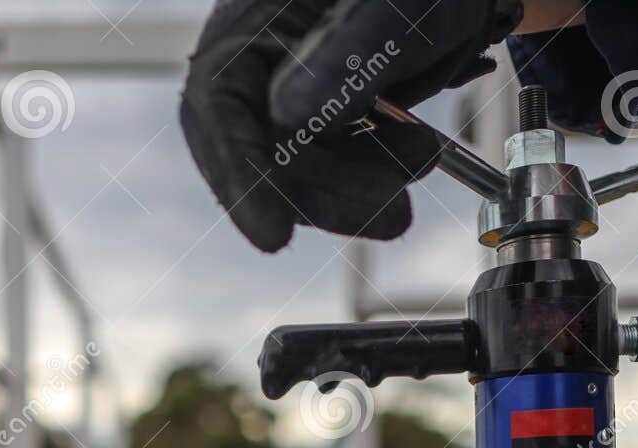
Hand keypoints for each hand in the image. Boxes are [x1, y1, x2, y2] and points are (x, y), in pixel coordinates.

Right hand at [180, 0, 521, 252]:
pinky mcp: (319, 123)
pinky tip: (415, 157)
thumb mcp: (389, 11)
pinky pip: (328, 172)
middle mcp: (255, 64)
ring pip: (297, 177)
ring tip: (419, 160)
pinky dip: (373, 179)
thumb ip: (338, 59)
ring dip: (361, 190)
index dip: (243, 176)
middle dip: (327, 190)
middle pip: (259, 155)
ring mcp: (286, 97)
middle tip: (393, 202)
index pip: (218, 106)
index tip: (273, 236)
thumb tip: (284, 114)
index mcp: (249, 25)